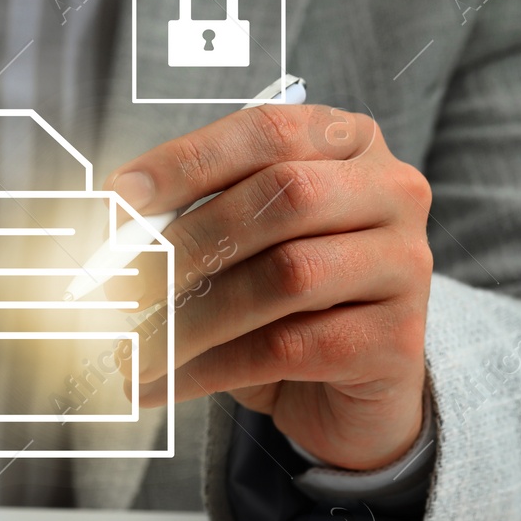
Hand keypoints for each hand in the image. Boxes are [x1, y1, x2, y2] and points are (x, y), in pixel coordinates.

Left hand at [107, 104, 433, 470]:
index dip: (187, 160)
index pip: (267, 131)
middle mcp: (391, 192)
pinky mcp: (396, 340)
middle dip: (189, 241)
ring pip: (286, 277)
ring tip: (133, 345)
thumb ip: (191, 223)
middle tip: (122, 284)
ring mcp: (405, 264)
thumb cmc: (278, 300)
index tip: (120, 196)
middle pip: (284, 196)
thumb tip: (115, 233)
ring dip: (190, 316)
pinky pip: (285, 350)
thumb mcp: (235, 247)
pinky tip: (160, 381)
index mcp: (347, 143)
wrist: (343, 389)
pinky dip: (206, 368)